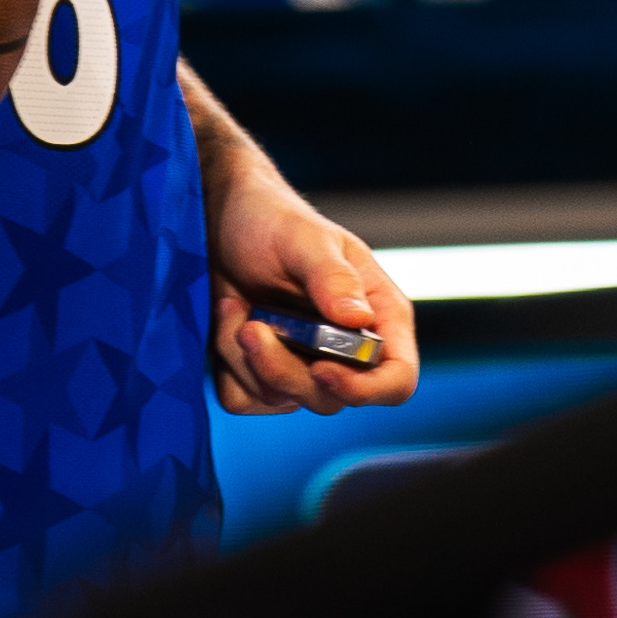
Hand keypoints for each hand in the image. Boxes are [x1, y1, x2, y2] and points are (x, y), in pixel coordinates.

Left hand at [202, 154, 419, 417]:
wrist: (220, 220)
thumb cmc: (272, 218)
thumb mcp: (304, 238)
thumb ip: (333, 277)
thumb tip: (359, 319)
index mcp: (377, 316)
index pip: (396, 379)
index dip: (366, 389)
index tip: (320, 368)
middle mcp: (345, 349)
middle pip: (329, 399)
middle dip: (282, 367)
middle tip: (252, 324)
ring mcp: (302, 365)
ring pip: (281, 399)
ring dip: (246, 357)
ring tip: (235, 307)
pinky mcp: (261, 374)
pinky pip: (244, 399)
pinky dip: (227, 364)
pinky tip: (228, 320)